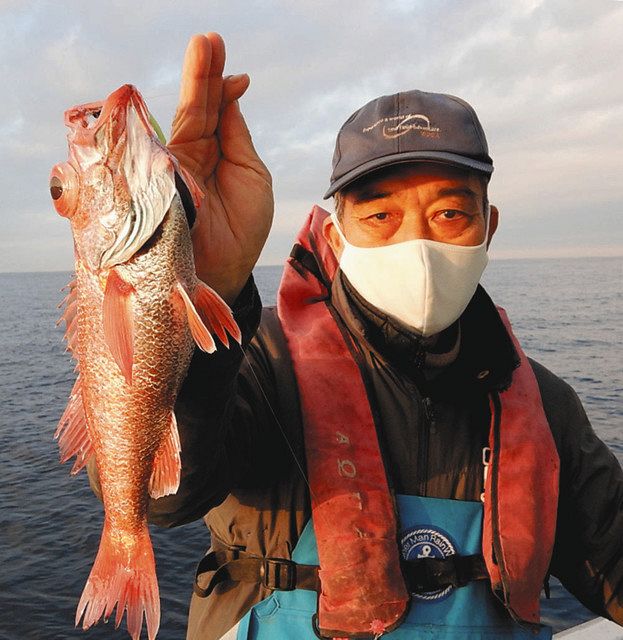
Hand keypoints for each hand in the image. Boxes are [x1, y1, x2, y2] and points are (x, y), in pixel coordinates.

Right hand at [168, 33, 273, 303]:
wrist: (223, 275)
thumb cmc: (242, 231)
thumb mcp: (253, 177)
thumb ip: (237, 136)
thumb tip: (233, 90)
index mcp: (217, 155)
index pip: (217, 113)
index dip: (223, 89)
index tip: (236, 71)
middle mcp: (190, 156)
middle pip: (197, 109)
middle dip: (205, 75)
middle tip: (210, 40)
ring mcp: (170, 168)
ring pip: (180, 120)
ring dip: (194, 84)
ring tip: (204, 47)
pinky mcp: (154, 185)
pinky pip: (157, 148)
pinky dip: (165, 120)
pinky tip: (179, 95)